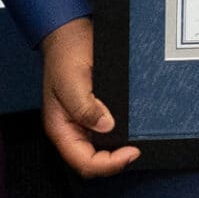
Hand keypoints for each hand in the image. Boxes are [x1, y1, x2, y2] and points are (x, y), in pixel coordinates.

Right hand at [40, 17, 139, 178]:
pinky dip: (121, 136)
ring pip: (101, 151)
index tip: (131, 152)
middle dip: (115, 161)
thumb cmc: (65, 55)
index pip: (83, 161)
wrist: (71, 33)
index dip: (108, 164)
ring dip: (118, 151)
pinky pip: (107, 133)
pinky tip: (133, 130)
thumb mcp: (72, 80)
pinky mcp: (95, 113)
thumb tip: (106, 126)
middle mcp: (72, 130)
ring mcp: (83, 123)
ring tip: (137, 143)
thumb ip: (85, 107)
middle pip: (93, 161)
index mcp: (61, 128)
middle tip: (137, 150)